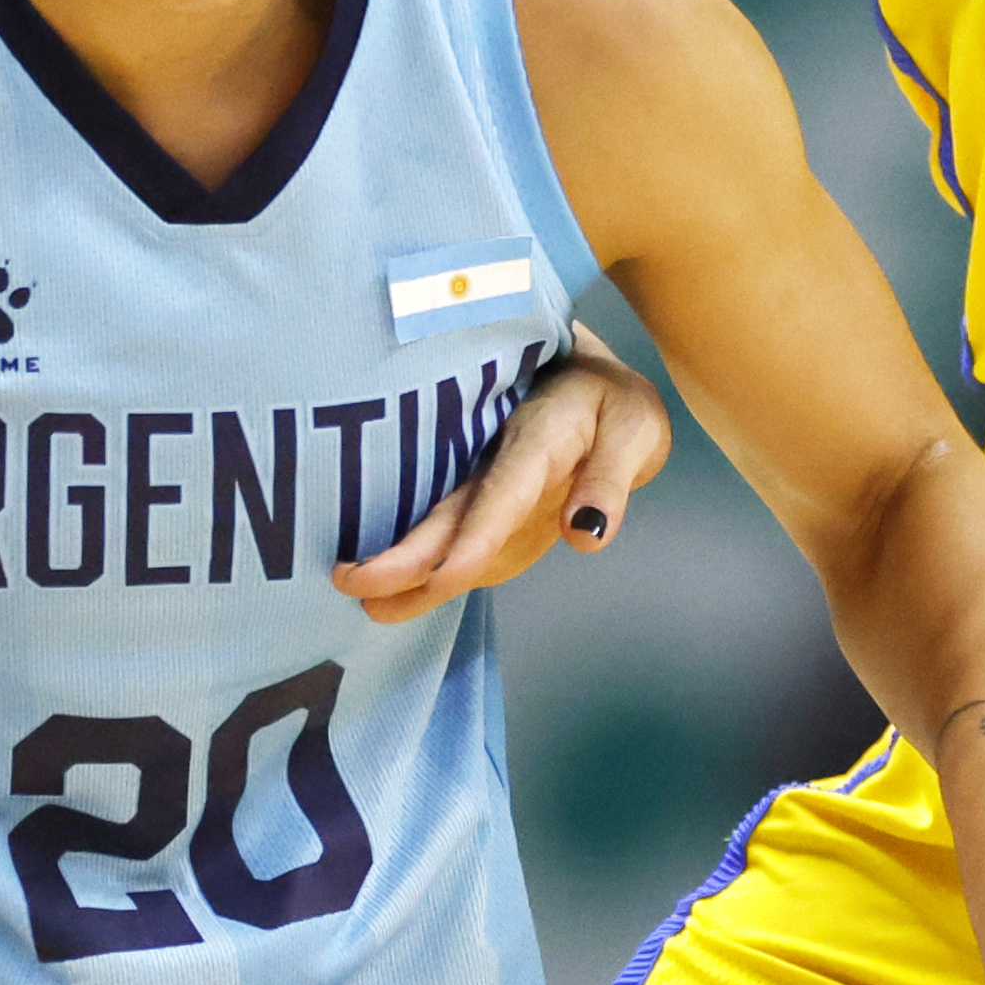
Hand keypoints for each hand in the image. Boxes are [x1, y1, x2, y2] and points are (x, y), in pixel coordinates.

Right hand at [336, 345, 673, 624]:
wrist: (590, 377)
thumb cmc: (612, 404)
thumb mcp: (634, 428)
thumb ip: (610, 478)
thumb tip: (588, 534)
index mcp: (535, 441)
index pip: (503, 491)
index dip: (477, 535)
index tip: (446, 574)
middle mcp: (497, 464)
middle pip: (450, 512)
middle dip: (404, 552)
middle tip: (350, 580)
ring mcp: (484, 487)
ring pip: (437, 527)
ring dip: (397, 562)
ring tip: (349, 592)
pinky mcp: (485, 511)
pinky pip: (449, 542)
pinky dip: (419, 575)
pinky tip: (383, 607)